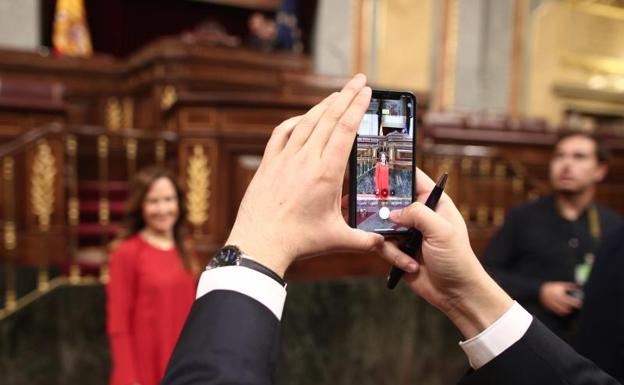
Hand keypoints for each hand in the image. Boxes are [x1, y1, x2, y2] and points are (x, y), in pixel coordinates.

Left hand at [226, 74, 383, 276]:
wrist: (259, 243)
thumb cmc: (297, 241)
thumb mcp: (337, 239)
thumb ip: (364, 240)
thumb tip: (384, 243)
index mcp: (326, 173)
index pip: (346, 130)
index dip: (357, 106)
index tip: (366, 90)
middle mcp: (305, 159)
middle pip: (329, 118)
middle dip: (346, 96)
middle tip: (359, 81)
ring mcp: (284, 159)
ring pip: (307, 122)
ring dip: (323, 105)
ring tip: (337, 94)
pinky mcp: (269, 163)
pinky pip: (282, 133)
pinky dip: (295, 121)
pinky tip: (302, 118)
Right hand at [377, 168, 512, 337]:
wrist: (455, 293)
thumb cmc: (457, 259)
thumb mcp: (442, 230)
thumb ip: (418, 213)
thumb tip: (392, 212)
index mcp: (434, 203)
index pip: (414, 178)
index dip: (398, 170)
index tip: (379, 165)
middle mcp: (418, 215)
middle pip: (391, 201)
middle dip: (381, 207)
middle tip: (369, 208)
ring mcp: (406, 233)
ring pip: (382, 225)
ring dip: (389, 239)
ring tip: (404, 251)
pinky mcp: (397, 250)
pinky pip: (382, 246)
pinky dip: (392, 256)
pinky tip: (409, 266)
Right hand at [539, 281, 581, 315]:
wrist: (540, 291)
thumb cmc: (552, 287)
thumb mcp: (561, 285)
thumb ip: (571, 286)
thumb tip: (579, 286)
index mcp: (561, 296)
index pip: (573, 302)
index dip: (578, 303)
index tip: (580, 302)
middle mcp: (558, 302)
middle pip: (569, 307)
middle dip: (573, 307)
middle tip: (576, 305)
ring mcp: (555, 306)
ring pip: (565, 311)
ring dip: (569, 310)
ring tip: (570, 307)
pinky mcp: (552, 309)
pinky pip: (560, 313)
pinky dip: (564, 313)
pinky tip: (565, 310)